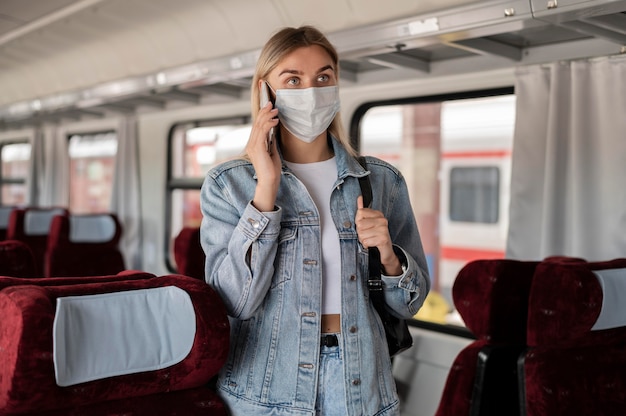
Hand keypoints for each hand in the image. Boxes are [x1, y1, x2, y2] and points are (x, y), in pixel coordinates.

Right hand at [247, 83, 280, 210]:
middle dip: (264, 110)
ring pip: (259, 125)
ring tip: (274, 108)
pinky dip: (268, 124)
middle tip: (271, 102)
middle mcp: (251, 143)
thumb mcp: (272, 150)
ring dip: (267, 115)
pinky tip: (275, 120)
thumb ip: (271, 139)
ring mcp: (253, 146)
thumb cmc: (272, 168)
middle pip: (257, 122)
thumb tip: (274, 127)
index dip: (261, 113)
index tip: (266, 103)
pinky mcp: (257, 149)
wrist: (270, 181)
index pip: (257, 124)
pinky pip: (262, 132)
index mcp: (254, 143)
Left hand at [355, 196, 402, 274]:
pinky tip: (373, 245)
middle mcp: (382, 220)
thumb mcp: (368, 223)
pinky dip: (367, 245)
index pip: (360, 212)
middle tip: (368, 235)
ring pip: (361, 234)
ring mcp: (384, 229)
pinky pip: (366, 241)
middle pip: (359, 224)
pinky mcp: (383, 238)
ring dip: (363, 240)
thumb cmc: (375, 237)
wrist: (386, 252)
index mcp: (378, 214)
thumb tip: (359, 198)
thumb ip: (363, 211)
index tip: (365, 227)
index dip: (358, 222)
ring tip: (370, 240)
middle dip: (360, 233)